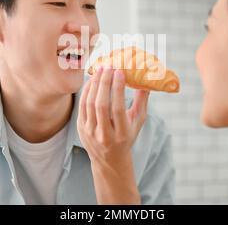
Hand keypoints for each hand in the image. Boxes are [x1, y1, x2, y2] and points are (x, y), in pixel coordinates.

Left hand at [77, 66, 149, 203]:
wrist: (109, 161)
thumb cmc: (127, 137)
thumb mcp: (138, 123)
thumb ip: (142, 103)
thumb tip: (146, 82)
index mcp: (121, 134)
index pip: (117, 109)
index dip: (118, 89)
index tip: (120, 72)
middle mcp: (104, 135)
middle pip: (101, 105)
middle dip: (104, 83)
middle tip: (108, 67)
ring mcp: (90, 133)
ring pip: (89, 104)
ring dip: (94, 84)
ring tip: (100, 70)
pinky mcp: (80, 128)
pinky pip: (82, 106)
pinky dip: (86, 91)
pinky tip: (91, 80)